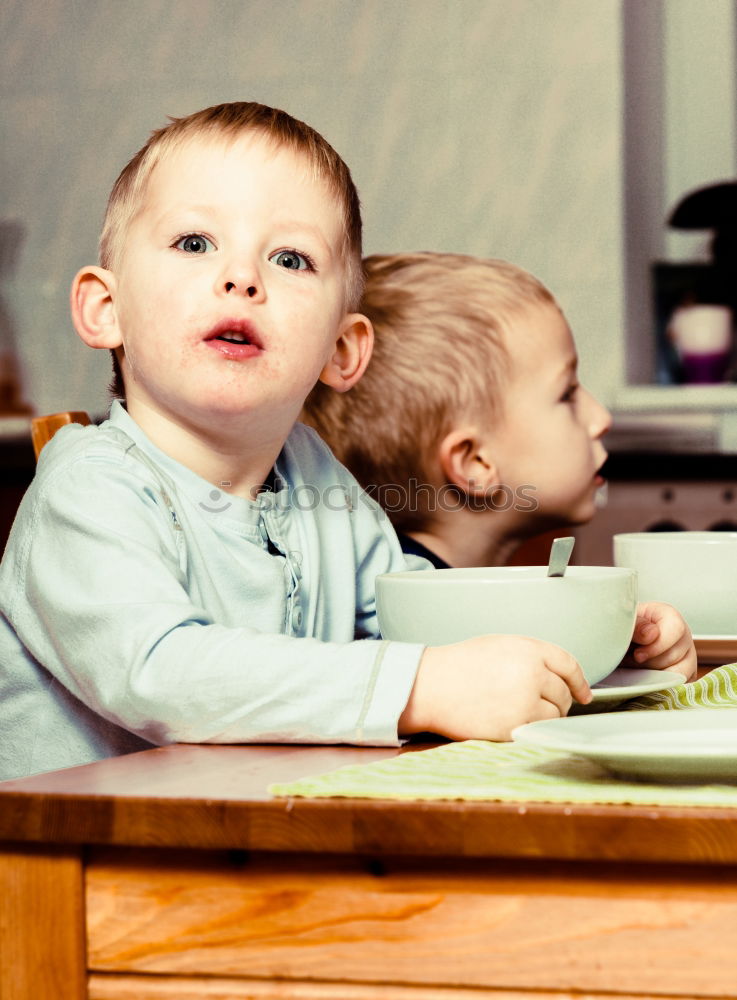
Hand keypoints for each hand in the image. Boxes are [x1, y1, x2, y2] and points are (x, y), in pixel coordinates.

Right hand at [398, 634, 591, 741]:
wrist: (430, 686)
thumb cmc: (460, 664)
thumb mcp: (500, 645)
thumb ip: (532, 656)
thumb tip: (562, 677)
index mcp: (528, 649)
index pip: (569, 665)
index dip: (580, 681)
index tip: (583, 693)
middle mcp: (531, 674)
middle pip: (564, 693)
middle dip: (558, 700)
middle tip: (539, 703)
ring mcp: (524, 703)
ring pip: (555, 715)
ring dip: (545, 716)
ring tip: (519, 711)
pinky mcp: (515, 727)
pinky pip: (537, 731)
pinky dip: (530, 729)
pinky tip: (511, 721)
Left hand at [628, 601, 696, 679]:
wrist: (620, 643)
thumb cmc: (624, 631)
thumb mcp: (626, 623)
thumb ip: (636, 625)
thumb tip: (650, 634)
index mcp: (669, 617)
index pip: (676, 629)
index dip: (656, 646)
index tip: (637, 655)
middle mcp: (683, 636)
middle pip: (675, 655)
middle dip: (650, 663)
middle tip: (632, 662)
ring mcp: (688, 655)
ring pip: (680, 673)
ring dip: (655, 676)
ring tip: (637, 670)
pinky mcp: (687, 674)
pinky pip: (681, 685)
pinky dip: (662, 686)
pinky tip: (647, 679)